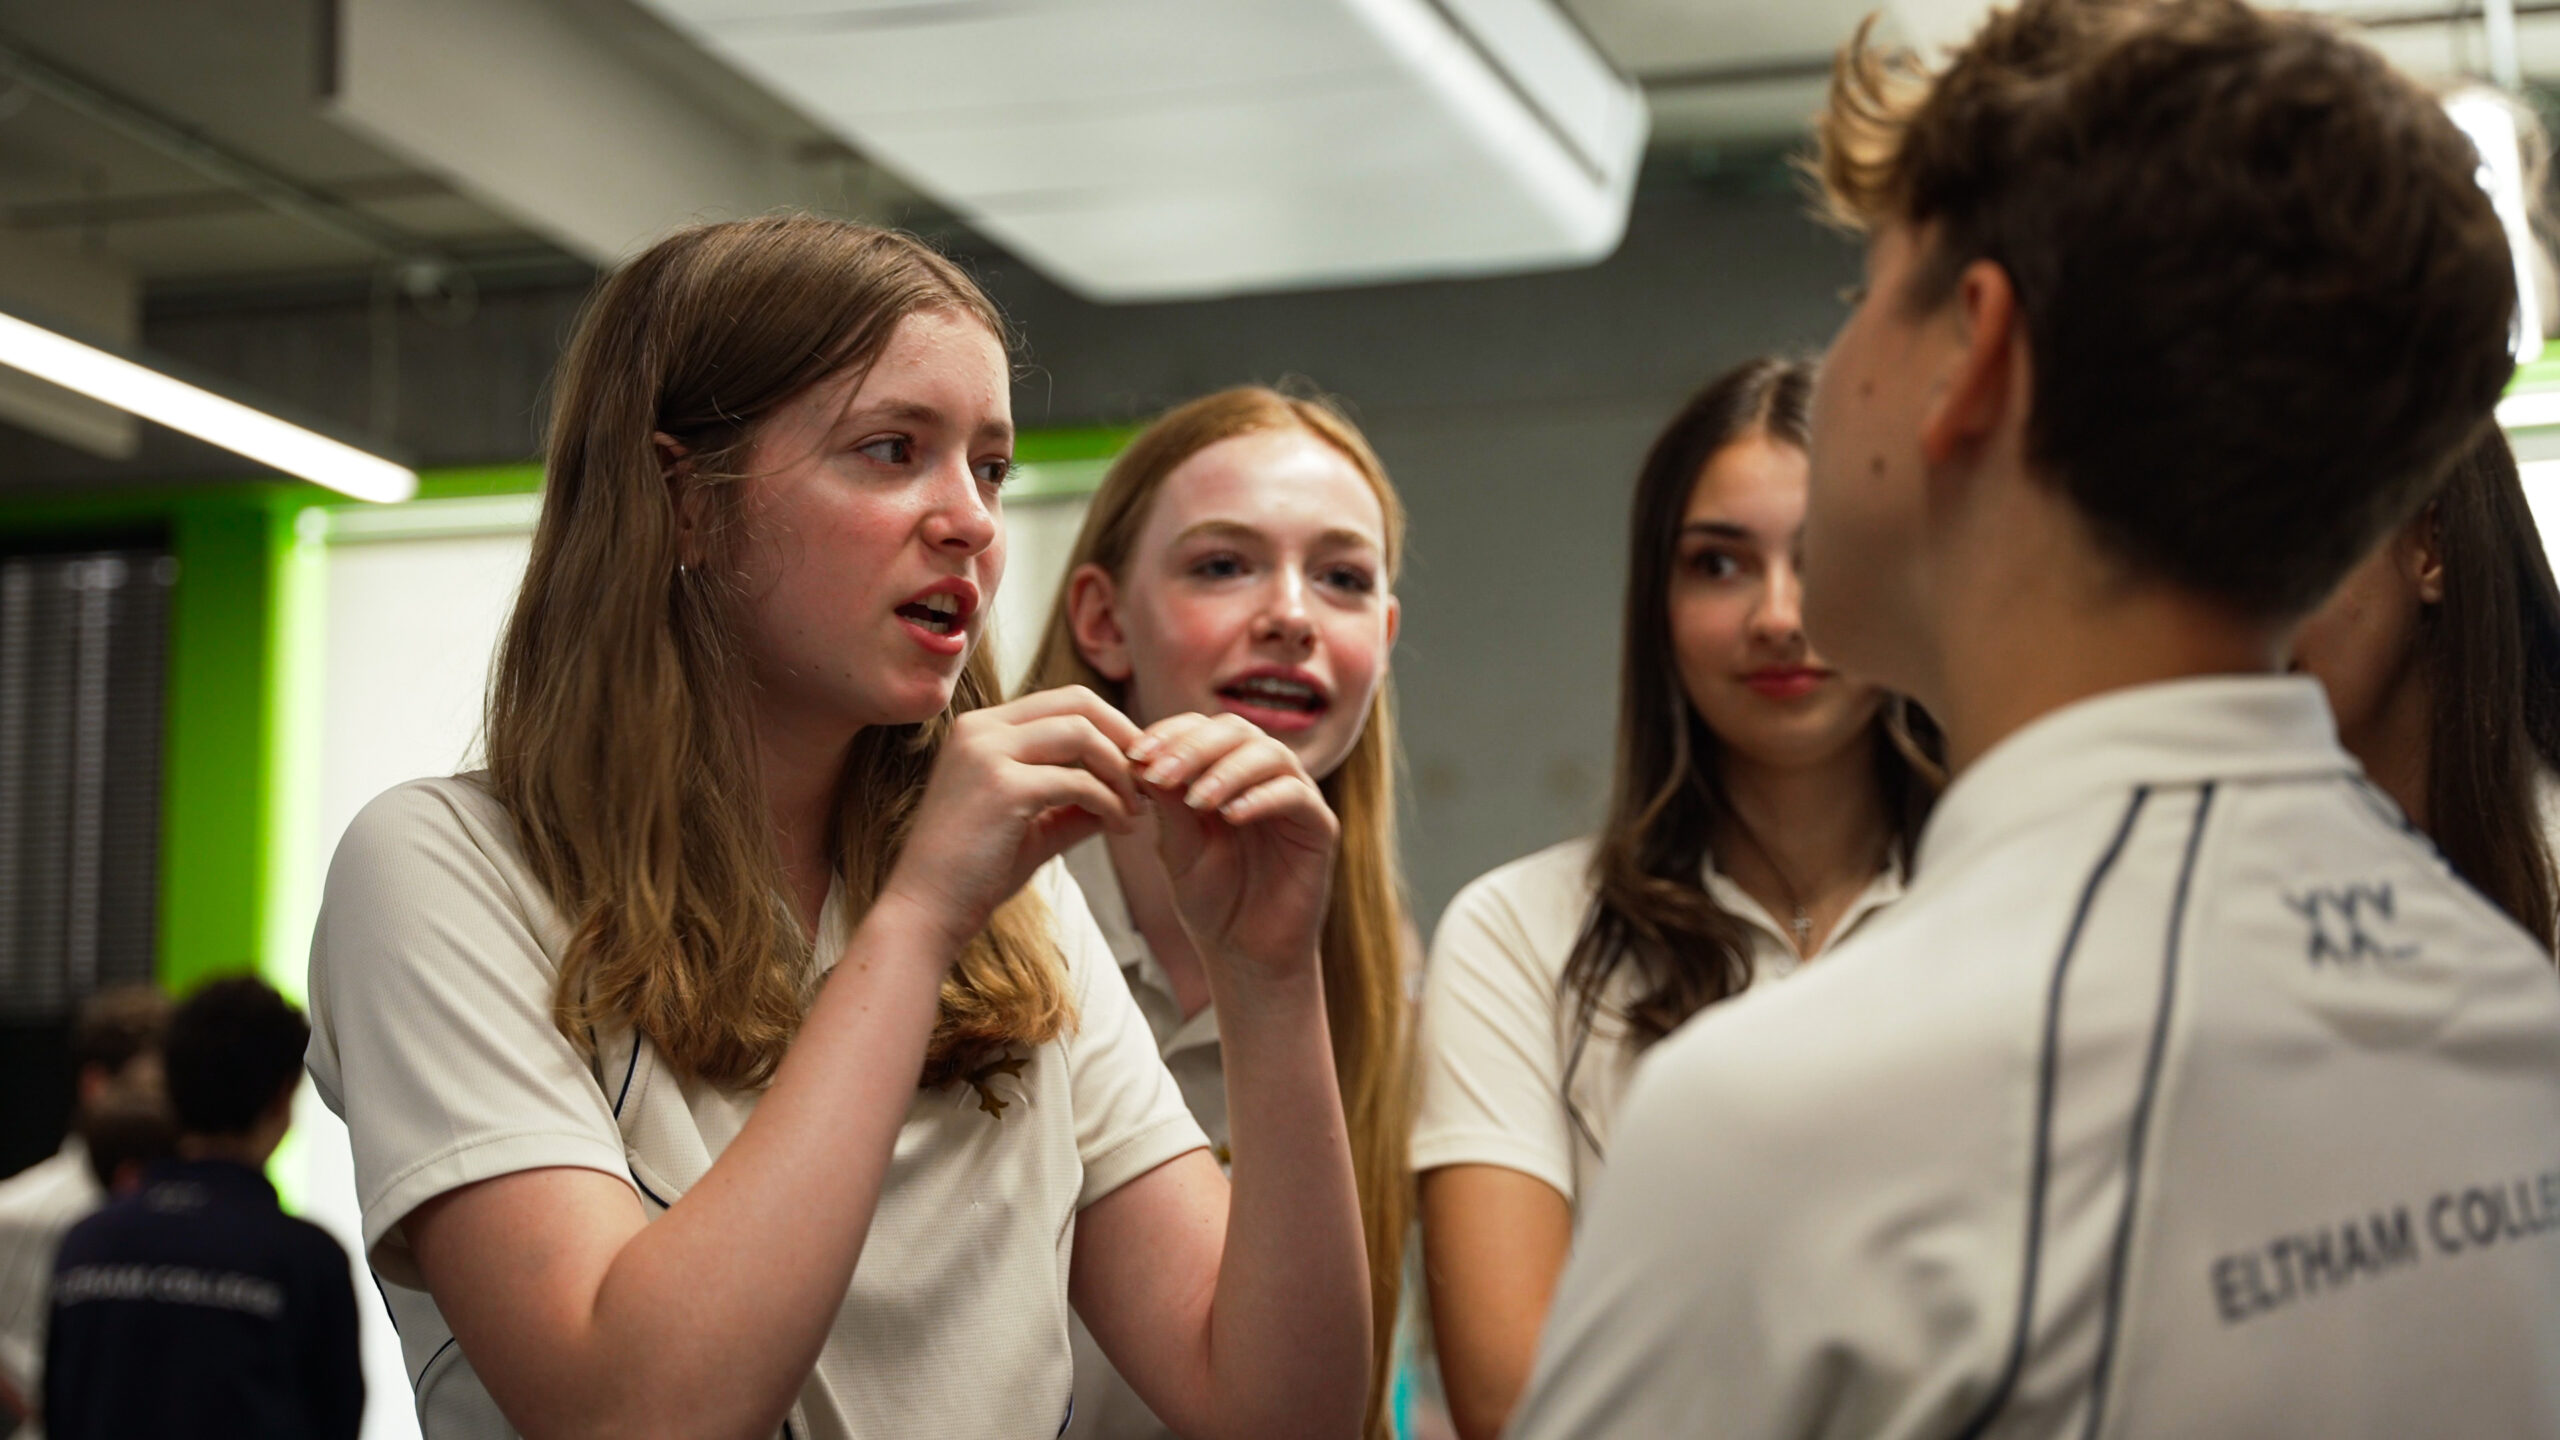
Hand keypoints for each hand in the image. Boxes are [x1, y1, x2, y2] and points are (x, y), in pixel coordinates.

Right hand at [883, 686, 1143, 953]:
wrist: (927, 913)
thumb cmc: (975, 873)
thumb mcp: (1034, 824)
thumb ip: (1077, 800)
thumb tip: (1132, 790)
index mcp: (981, 729)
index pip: (1063, 700)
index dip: (1110, 726)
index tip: (1137, 763)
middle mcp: (980, 729)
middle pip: (1077, 702)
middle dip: (1124, 735)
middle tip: (1150, 775)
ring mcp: (987, 753)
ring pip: (1082, 733)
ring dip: (1120, 770)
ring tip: (1136, 808)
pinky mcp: (1001, 787)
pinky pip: (1078, 781)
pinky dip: (1109, 801)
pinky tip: (1120, 826)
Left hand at [1129, 713, 1338, 986]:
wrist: (1244, 954)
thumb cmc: (1211, 900)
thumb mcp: (1177, 849)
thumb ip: (1168, 805)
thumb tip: (1144, 759)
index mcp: (1226, 773)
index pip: (1202, 729)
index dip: (1170, 733)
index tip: (1135, 755)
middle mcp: (1263, 776)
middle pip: (1237, 730)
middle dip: (1195, 747)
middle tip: (1162, 772)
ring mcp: (1295, 798)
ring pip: (1270, 754)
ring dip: (1227, 770)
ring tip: (1197, 800)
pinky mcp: (1320, 826)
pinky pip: (1296, 794)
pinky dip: (1262, 798)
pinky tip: (1232, 816)